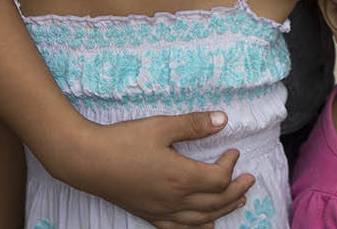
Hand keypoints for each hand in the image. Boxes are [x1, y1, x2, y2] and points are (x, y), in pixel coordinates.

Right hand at [52, 111, 254, 228]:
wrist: (87, 161)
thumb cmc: (123, 141)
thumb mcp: (161, 126)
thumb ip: (194, 124)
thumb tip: (223, 119)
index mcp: (181, 177)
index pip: (219, 179)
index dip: (231, 165)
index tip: (233, 150)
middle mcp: (174, 200)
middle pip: (216, 202)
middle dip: (236, 191)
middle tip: (249, 179)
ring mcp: (161, 211)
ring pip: (201, 219)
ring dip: (223, 211)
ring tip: (237, 202)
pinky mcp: (148, 214)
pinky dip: (197, 228)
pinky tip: (204, 226)